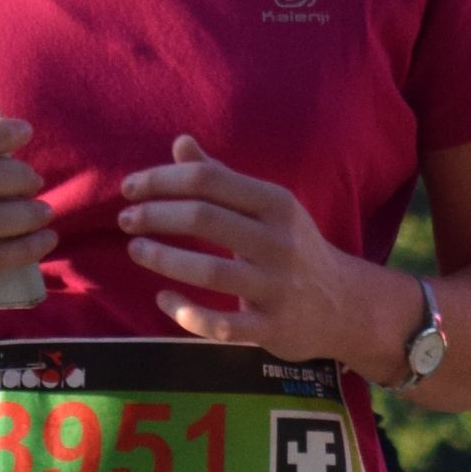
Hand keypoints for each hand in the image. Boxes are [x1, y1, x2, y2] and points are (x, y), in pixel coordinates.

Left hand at [120, 138, 377, 359]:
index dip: (162, 181)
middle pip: (204, 219)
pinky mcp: (272, 328)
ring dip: (163, 259)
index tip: (130, 189)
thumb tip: (180, 143)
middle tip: (126, 220)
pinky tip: (163, 299)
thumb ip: (222, 178)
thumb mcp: (267, 208)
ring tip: (135, 249)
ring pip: (210, 272)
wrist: (344, 305)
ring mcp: (277, 287)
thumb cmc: (292, 248)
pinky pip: (220, 325)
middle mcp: (279, 241)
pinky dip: (186, 313)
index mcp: (276, 204)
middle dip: (156, 215)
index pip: (208, 181)